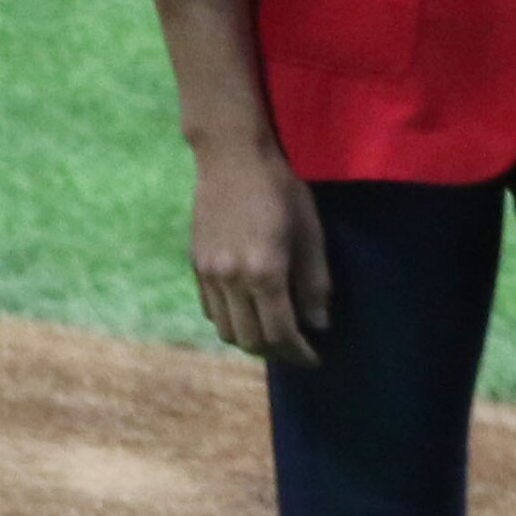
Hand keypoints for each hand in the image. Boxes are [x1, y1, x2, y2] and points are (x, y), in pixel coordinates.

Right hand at [186, 140, 331, 367]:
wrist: (232, 157)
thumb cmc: (281, 190)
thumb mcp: (310, 233)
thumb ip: (314, 283)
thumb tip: (318, 324)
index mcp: (265, 271)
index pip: (281, 332)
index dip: (299, 352)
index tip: (314, 357)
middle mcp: (232, 279)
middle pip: (250, 340)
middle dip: (277, 352)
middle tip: (296, 350)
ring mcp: (210, 274)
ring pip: (226, 331)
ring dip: (251, 341)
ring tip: (273, 334)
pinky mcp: (197, 265)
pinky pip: (211, 310)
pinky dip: (231, 321)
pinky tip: (248, 312)